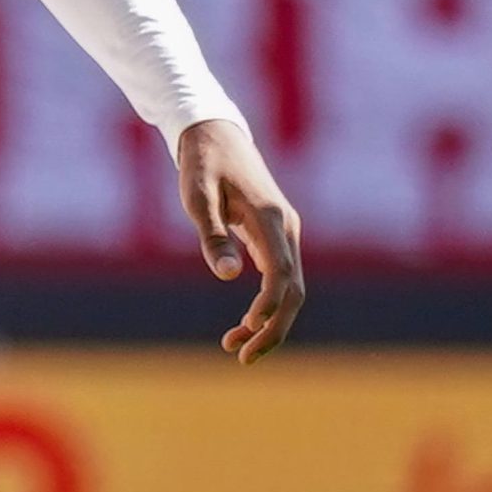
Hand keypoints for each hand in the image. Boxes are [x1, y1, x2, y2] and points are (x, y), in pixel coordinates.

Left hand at [177, 118, 304, 364]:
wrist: (215, 133)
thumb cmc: (202, 164)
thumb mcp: (197, 196)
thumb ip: (212, 235)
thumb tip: (228, 276)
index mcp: (270, 217)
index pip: (280, 271)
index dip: (269, 305)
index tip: (247, 327)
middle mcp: (286, 228)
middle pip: (294, 291)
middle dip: (273, 329)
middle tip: (243, 358)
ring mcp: (285, 233)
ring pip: (290, 289)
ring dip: (270, 323)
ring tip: (236, 349)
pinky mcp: (276, 237)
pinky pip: (280, 279)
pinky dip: (267, 306)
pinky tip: (244, 325)